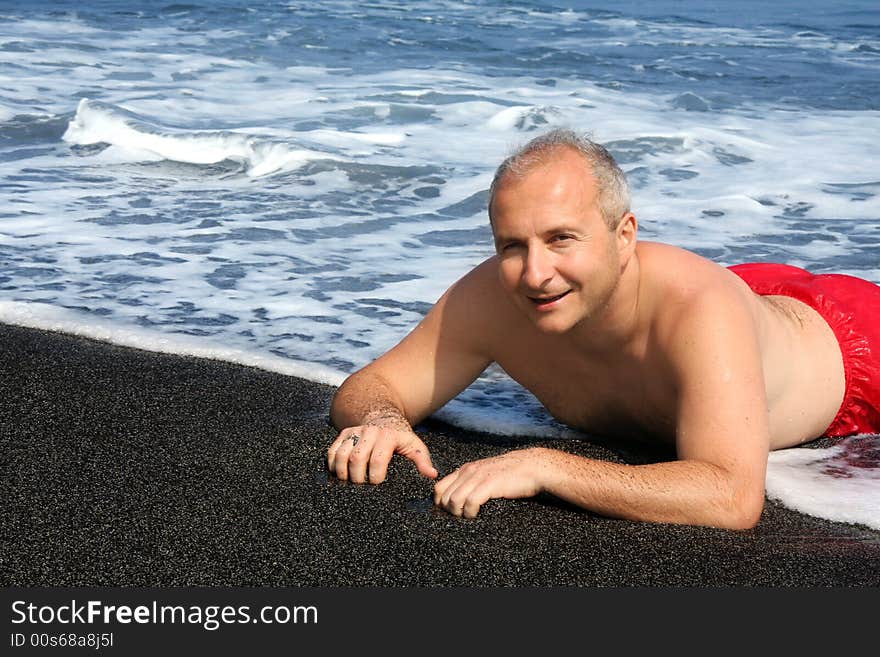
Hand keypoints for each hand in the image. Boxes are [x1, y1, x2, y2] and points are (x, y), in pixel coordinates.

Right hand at [327, 422, 437, 483]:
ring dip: (342, 473)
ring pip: (341, 455)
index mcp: (388, 436)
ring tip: (349, 483)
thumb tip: (431, 475)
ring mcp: (354, 432)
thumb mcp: (414, 446)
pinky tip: (339, 474)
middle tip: (362, 487)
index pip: (378, 459)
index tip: (377, 485)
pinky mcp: (343, 434)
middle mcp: (369, 432)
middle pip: (356, 459)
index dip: (375, 476)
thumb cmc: (401, 438)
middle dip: (357, 478)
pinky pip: (332, 451)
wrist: (384, 418)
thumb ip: (422, 461)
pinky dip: (332, 465)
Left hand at [433, 448, 548, 517]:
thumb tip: (458, 499)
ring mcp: (478, 477)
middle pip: (444, 496)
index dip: (440, 503)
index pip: (439, 487)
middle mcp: (468, 471)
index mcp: (465, 469)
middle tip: (462, 517)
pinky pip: (470, 502)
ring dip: (459, 513)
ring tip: (469, 516)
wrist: (531, 467)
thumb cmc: (510, 475)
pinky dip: (470, 513)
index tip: (451, 512)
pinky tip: (477, 514)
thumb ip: (471, 482)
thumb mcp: (485, 474)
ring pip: (454, 500)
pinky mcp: (489, 484)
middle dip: (449, 511)